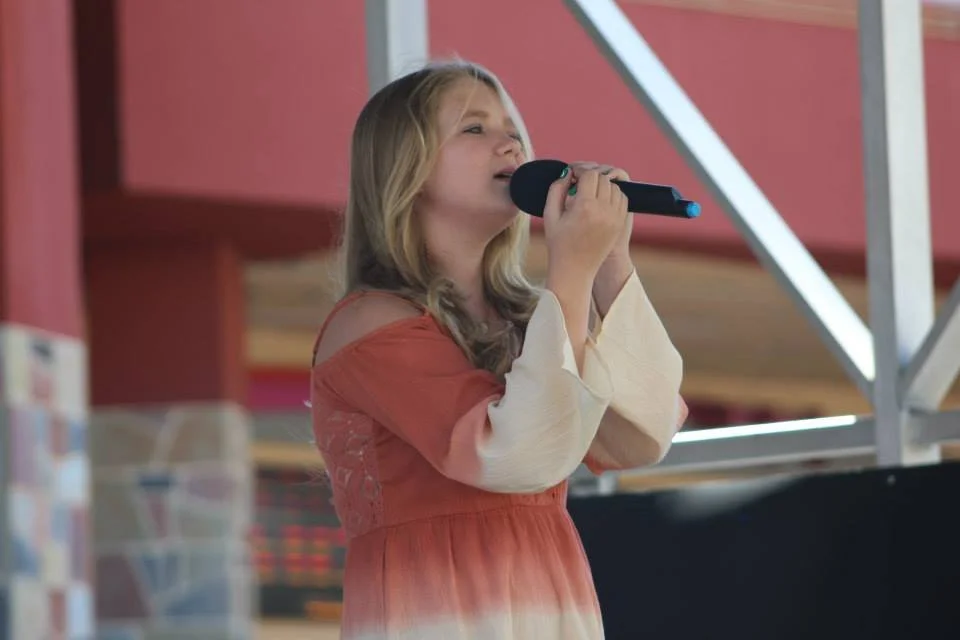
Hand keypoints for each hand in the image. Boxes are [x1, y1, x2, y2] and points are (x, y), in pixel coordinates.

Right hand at [542, 164, 629, 282]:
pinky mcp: (620, 224)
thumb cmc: (559, 244)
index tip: (571, 174)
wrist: (575, 270)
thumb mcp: (550, 215)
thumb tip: (567, 174)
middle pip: (603, 178)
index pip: (589, 175)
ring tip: (589, 192)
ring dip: (602, 184)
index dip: (579, 170)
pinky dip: (612, 194)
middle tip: (578, 182)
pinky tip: (600, 200)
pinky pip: (622, 199)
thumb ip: (556, 189)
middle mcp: (603, 211)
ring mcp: (614, 217)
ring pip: (614, 187)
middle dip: (590, 176)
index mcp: (584, 207)